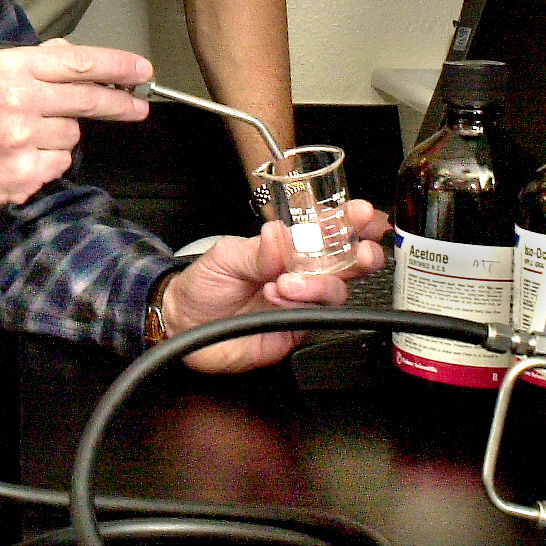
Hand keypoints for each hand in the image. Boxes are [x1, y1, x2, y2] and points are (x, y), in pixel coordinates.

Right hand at [0, 38, 150, 229]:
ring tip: (21, 139)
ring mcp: (21, 140)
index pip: (77, 62)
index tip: (141, 70)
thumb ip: (33, 64)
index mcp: (7, 68)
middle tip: (138, 106)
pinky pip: (58, 166)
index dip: (116, 66)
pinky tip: (17, 160)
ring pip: (72, 136)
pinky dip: (46, 164)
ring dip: (59, 138)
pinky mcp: (23, 175)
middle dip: (119, 103)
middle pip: (87, 99)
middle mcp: (17, 100)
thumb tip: (75, 55)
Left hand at [156, 199, 390, 373]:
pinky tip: (278, 297)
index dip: (347, 222)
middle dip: (360, 256)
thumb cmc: (205, 283)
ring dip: (318, 283)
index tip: (361, 213)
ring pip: (335, 293)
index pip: (325, 233)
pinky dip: (300, 305)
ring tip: (285, 281)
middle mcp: (300, 275)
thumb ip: (255, 250)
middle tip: (358, 253)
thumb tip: (279, 236)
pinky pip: (313, 319)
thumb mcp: (225, 256)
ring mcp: (300, 304)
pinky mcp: (295, 331)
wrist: (183, 323)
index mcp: (286, 249)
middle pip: (346, 265)